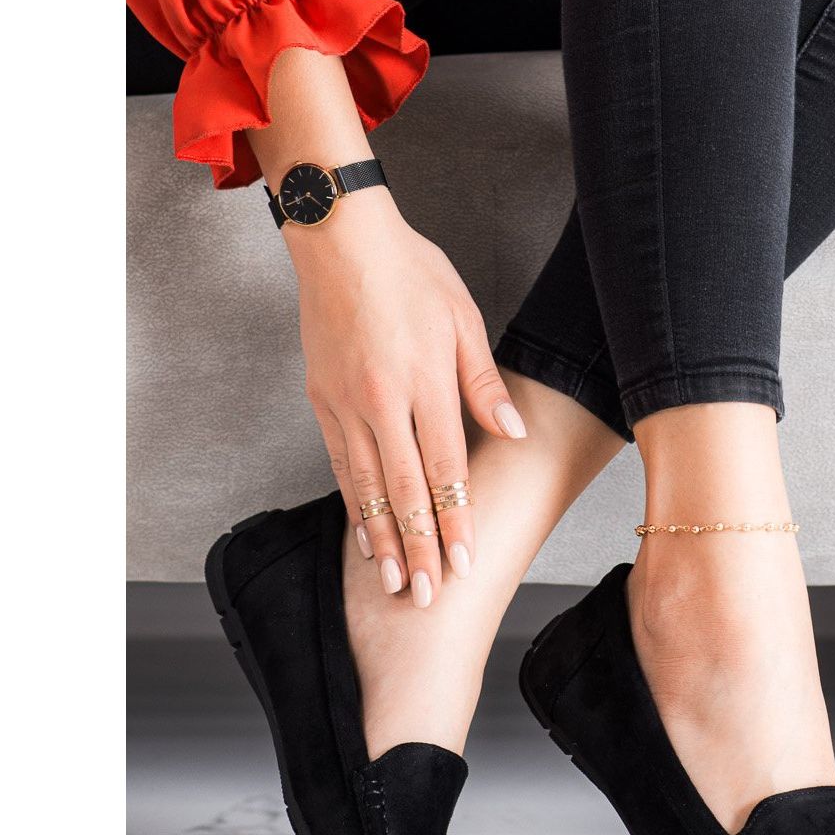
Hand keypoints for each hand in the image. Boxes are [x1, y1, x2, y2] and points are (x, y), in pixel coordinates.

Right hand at [293, 188, 526, 605]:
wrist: (340, 239)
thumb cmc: (410, 272)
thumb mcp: (462, 319)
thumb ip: (483, 383)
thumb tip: (511, 432)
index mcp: (424, 382)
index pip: (445, 470)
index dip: (457, 522)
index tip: (466, 562)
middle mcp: (382, 401)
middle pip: (405, 491)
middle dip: (420, 548)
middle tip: (430, 595)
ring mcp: (346, 404)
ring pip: (367, 487)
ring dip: (383, 538)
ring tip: (396, 582)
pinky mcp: (322, 401)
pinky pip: (341, 464)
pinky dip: (354, 504)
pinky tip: (364, 534)